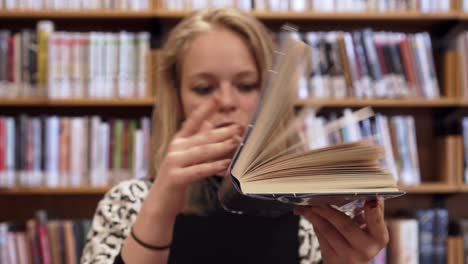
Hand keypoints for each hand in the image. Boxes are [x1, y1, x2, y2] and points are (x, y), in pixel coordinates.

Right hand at [150, 100, 241, 218]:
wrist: (160, 202)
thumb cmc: (177, 178)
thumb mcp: (186, 156)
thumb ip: (195, 140)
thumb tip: (208, 123)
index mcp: (179, 141)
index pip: (193, 121)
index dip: (205, 109)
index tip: (217, 97)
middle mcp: (175, 149)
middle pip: (202, 137)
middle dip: (222, 131)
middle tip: (239, 127)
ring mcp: (174, 162)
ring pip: (201, 152)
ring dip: (220, 147)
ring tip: (235, 142)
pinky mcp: (176, 177)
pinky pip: (198, 170)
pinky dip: (212, 166)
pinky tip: (225, 164)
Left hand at [294, 200, 387, 263]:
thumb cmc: (360, 243)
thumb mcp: (369, 231)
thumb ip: (367, 214)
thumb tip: (358, 190)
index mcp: (378, 238)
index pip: (376, 221)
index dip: (372, 209)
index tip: (368, 196)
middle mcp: (365, 248)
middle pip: (344, 224)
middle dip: (327, 209)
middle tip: (315, 197)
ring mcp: (348, 256)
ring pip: (326, 230)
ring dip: (313, 214)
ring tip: (305, 205)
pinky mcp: (332, 259)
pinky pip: (320, 236)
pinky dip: (312, 222)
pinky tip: (305, 213)